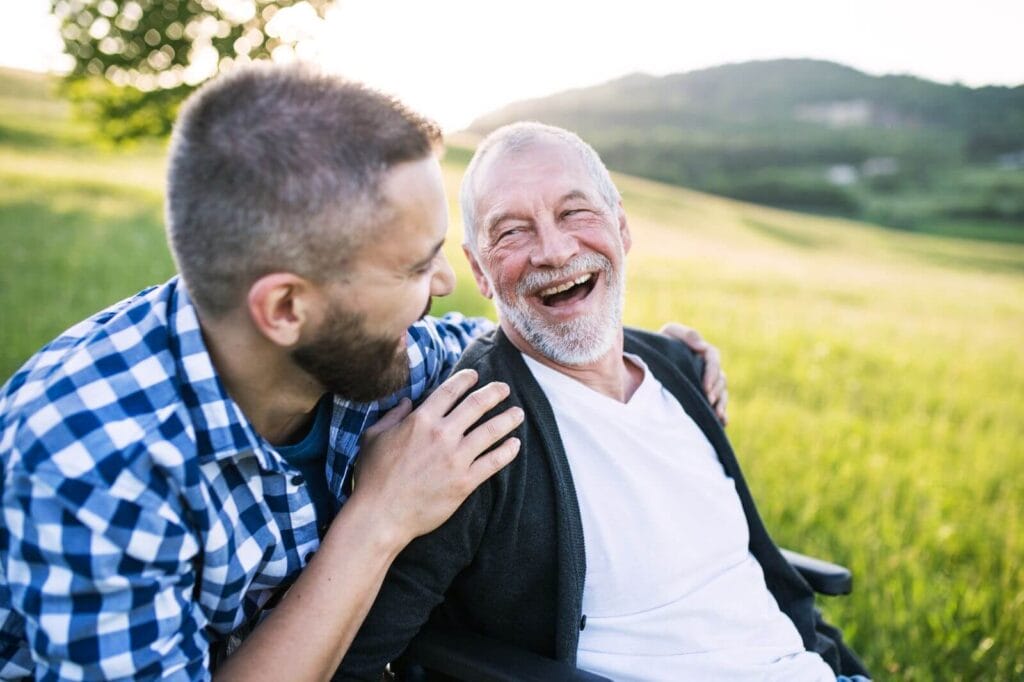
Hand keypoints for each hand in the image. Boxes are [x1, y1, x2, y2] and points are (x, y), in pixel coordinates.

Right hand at [352, 369, 523, 542]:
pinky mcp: (464, 482)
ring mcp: (455, 459)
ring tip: (518, 413)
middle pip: (477, 405)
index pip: (450, 391)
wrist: (380, 515)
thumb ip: (392, 415)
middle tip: (505, 388)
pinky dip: (507, 451)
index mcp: (420, 420)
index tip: (475, 375)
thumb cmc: (372, 477)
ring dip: (508, 419)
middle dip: (494, 393)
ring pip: (491, 431)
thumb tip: (406, 402)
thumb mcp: (374, 437)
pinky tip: (515, 444)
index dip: (465, 379)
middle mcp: (442, 435)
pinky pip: (493, 462)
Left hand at [659, 322, 728, 425]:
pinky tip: (722, 422)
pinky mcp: (704, 397)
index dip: (712, 373)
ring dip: (721, 403)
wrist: (647, 360)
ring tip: (716, 414)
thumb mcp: (670, 333)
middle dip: (717, 391)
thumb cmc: (660, 345)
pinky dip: (722, 414)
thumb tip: (703, 346)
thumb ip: (687, 335)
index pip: (714, 358)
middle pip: (720, 379)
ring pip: (722, 393)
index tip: (705, 386)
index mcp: (702, 352)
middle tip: (708, 401)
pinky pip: (718, 406)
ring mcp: (707, 384)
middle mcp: (708, 368)